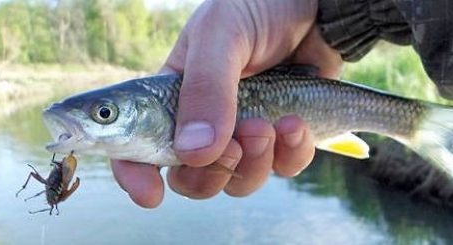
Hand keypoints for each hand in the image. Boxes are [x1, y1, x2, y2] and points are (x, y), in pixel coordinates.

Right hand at [111, 0, 342, 207]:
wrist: (316, 8)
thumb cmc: (257, 8)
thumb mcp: (221, 35)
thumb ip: (205, 88)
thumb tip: (193, 152)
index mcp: (171, 97)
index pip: (139, 145)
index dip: (136, 174)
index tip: (150, 194)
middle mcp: (203, 122)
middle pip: (191, 177)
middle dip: (211, 173)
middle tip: (234, 142)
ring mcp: (243, 132)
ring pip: (238, 181)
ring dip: (253, 163)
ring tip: (268, 124)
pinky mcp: (282, 137)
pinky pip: (282, 168)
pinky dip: (290, 154)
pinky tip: (296, 123)